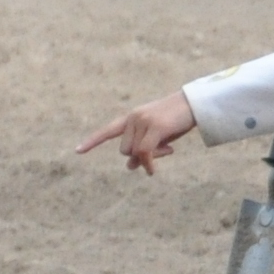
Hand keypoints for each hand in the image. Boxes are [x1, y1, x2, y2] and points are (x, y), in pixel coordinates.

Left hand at [76, 91, 200, 172]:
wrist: (195, 104)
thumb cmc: (176, 120)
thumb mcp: (157, 136)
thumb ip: (143, 149)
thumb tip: (130, 166)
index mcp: (131, 118)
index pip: (108, 131)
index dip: (93, 141)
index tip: (77, 151)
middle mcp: (133, 118)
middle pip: (125, 151)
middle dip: (140, 157)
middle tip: (163, 152)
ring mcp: (143, 121)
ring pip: (135, 153)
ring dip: (149, 159)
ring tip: (168, 149)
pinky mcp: (155, 126)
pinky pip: (145, 153)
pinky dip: (149, 163)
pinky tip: (154, 169)